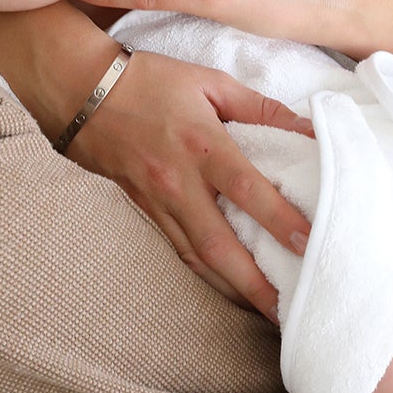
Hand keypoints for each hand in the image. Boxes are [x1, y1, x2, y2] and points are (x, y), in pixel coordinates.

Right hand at [67, 46, 313, 319]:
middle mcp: (179, 183)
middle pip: (219, 245)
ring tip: (269, 310)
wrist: (83, 94)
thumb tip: (309, 127)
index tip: (309, 242)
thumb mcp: (211, 82)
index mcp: (201, 145)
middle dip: (255, 283)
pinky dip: (209, 274)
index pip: (246, 189)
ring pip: (199, 259)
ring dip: (234, 289)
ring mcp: (160, 203)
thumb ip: (262, 108)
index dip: (279, 218)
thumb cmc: (152, 82)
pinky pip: (181, 251)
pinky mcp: (147, 212)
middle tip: (292, 307)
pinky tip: (232, 287)